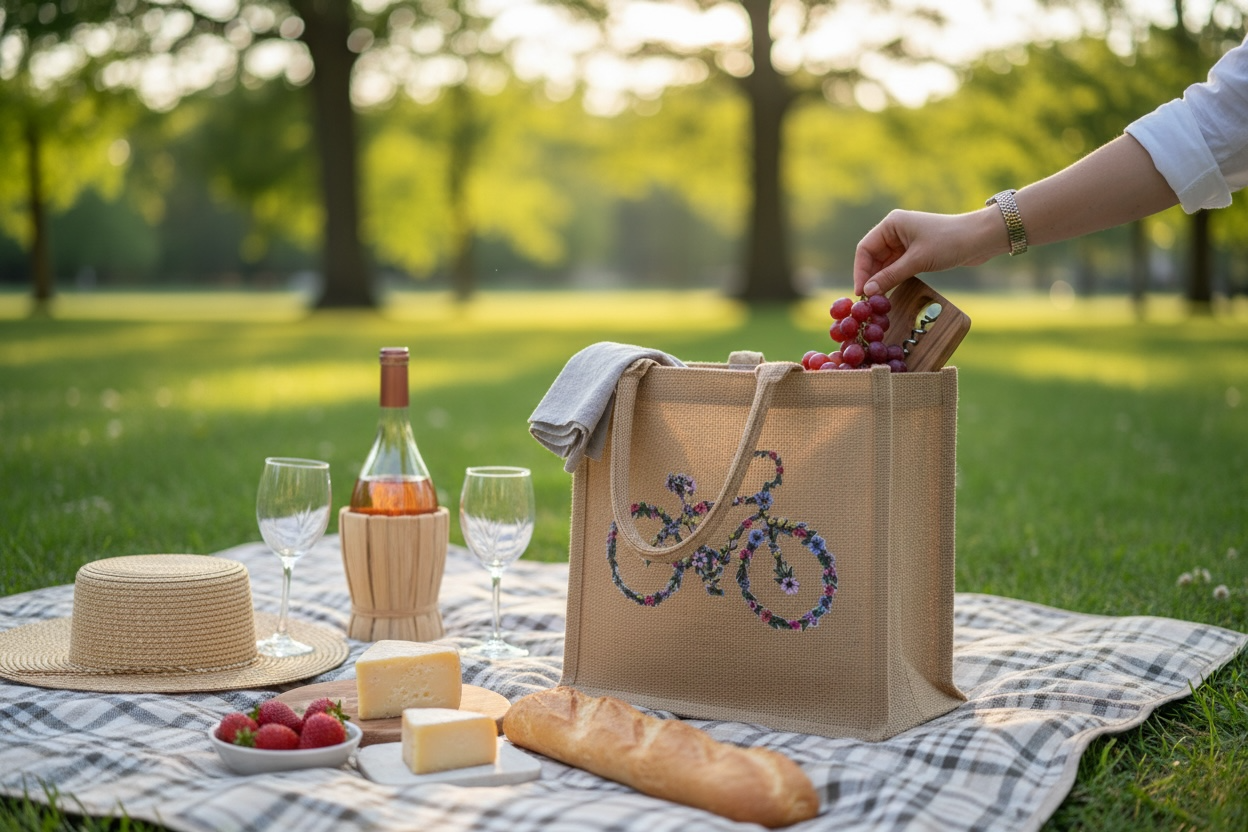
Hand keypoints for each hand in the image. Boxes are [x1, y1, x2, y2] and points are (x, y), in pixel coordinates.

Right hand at [852, 208, 1005, 296]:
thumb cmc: (949, 242)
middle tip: (868, 301)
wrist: (981, 239)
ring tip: (877, 300)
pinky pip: (897, 267)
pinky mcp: (915, 252)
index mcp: (891, 224)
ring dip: (881, 280)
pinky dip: (892, 279)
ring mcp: (905, 241)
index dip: (860, 271)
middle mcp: (895, 231)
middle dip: (870, 278)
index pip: (865, 248)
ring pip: (884, 264)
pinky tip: (889, 292)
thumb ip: (890, 276)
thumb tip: (868, 292)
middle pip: (873, 257)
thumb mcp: (917, 261)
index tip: (860, 292)